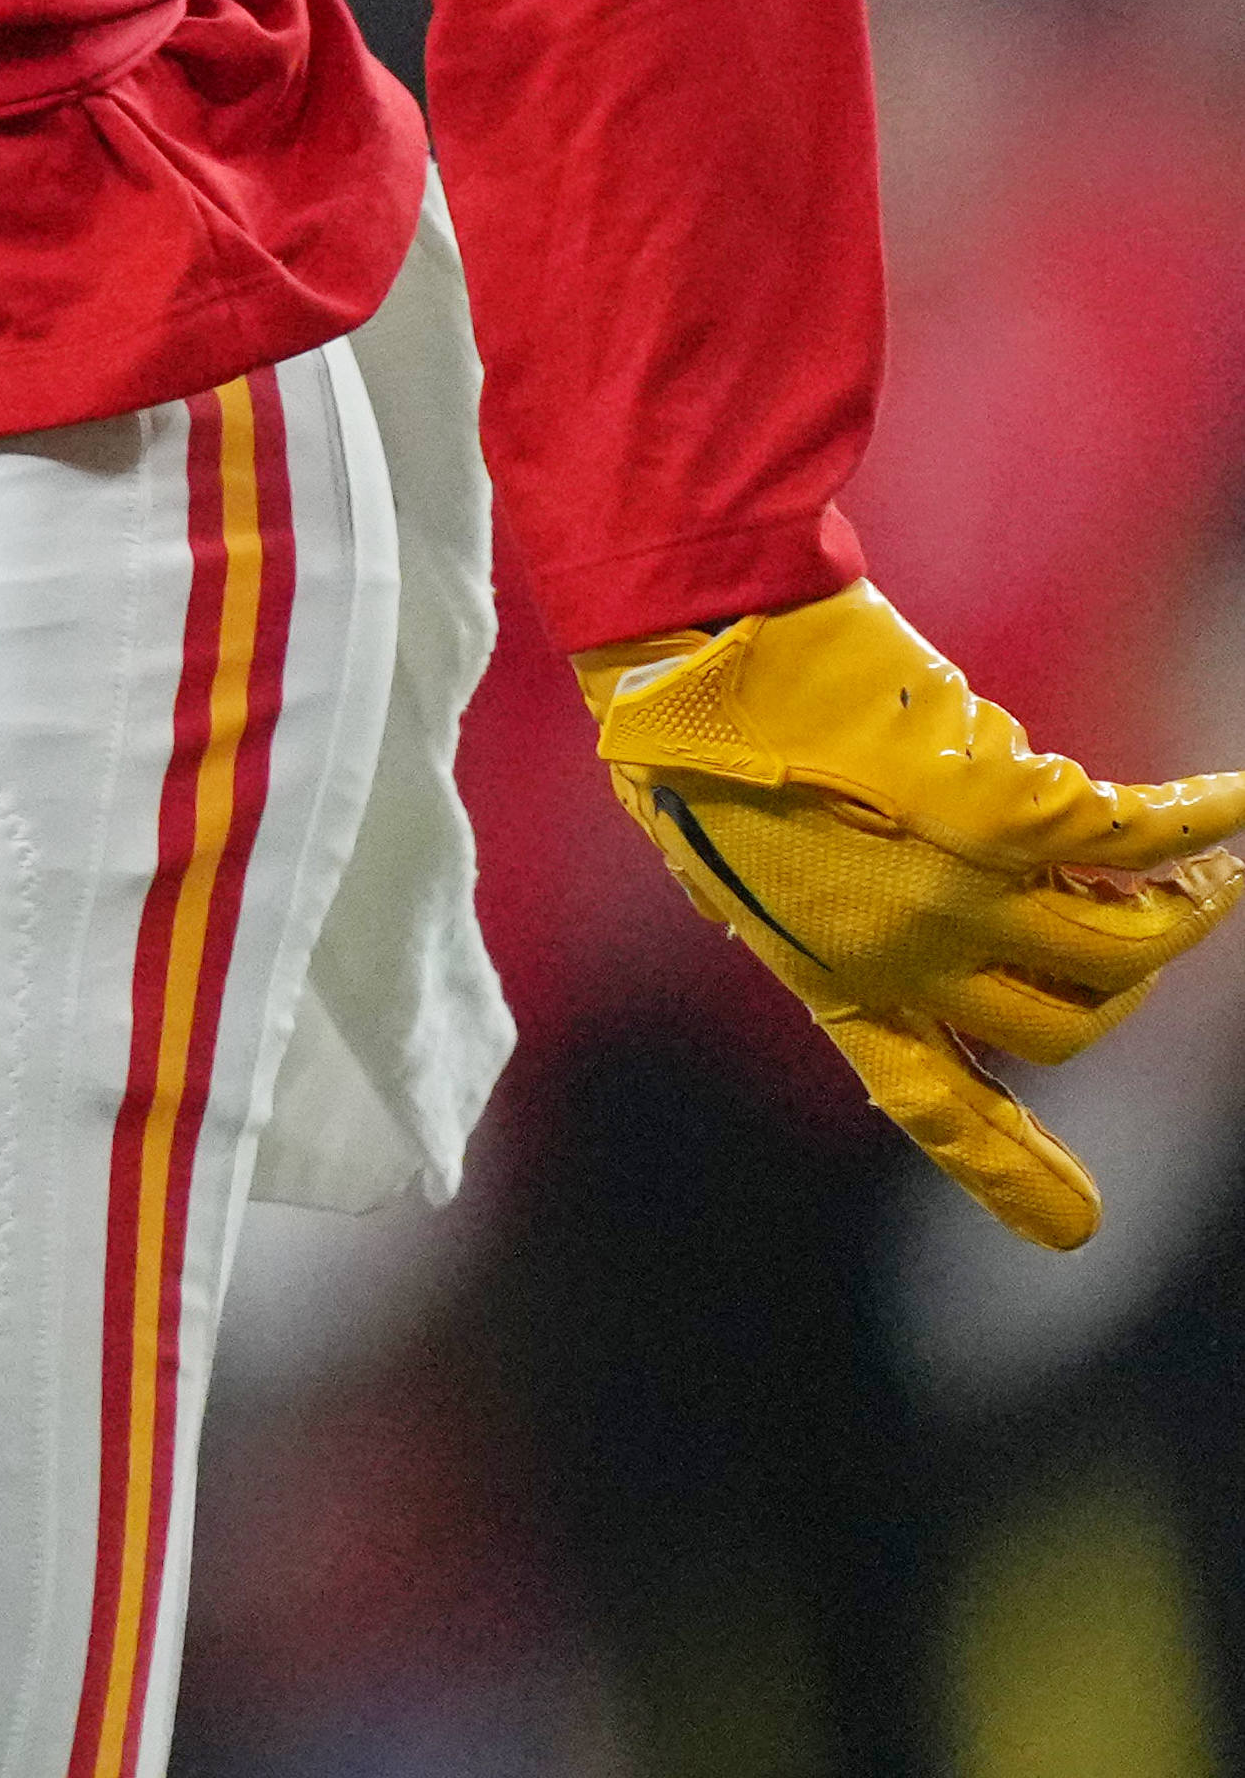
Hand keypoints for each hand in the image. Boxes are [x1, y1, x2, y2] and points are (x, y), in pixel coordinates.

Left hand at [584, 583, 1244, 1245]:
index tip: (1078, 1229)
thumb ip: (815, 906)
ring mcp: (957, 894)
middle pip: (1070, 1024)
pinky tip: (1234, 800)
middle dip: (1121, 981)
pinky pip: (1138, 835)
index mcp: (833, 978)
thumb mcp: (729, 856)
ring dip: (1181, 908)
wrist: (682, 643)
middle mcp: (906, 958)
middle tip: (1154, 916)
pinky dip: (1203, 817)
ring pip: (1124, 945)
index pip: (931, 1102)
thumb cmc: (687, 728)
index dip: (1009, 1171)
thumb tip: (861, 924)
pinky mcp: (1000, 812)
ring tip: (1208, 870)